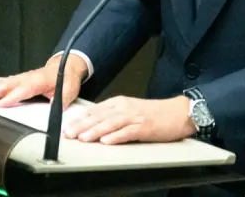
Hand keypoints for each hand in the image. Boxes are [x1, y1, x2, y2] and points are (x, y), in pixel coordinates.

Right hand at [0, 53, 87, 108]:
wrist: (65, 66)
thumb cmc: (66, 80)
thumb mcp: (69, 90)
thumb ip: (61, 99)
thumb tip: (55, 109)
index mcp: (38, 81)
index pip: (23, 90)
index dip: (12, 97)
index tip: (0, 105)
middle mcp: (25, 78)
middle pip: (5, 86)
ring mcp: (19, 78)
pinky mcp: (15, 80)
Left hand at [62, 95, 194, 144]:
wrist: (178, 112)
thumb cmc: (154, 113)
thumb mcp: (129, 110)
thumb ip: (112, 115)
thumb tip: (92, 123)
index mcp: (119, 103)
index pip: (95, 110)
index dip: (79, 119)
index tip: (66, 126)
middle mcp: (125, 108)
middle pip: (100, 117)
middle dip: (82, 126)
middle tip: (68, 134)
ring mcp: (135, 117)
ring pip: (111, 124)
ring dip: (95, 131)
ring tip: (83, 138)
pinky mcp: (145, 127)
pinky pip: (128, 132)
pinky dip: (117, 136)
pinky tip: (107, 141)